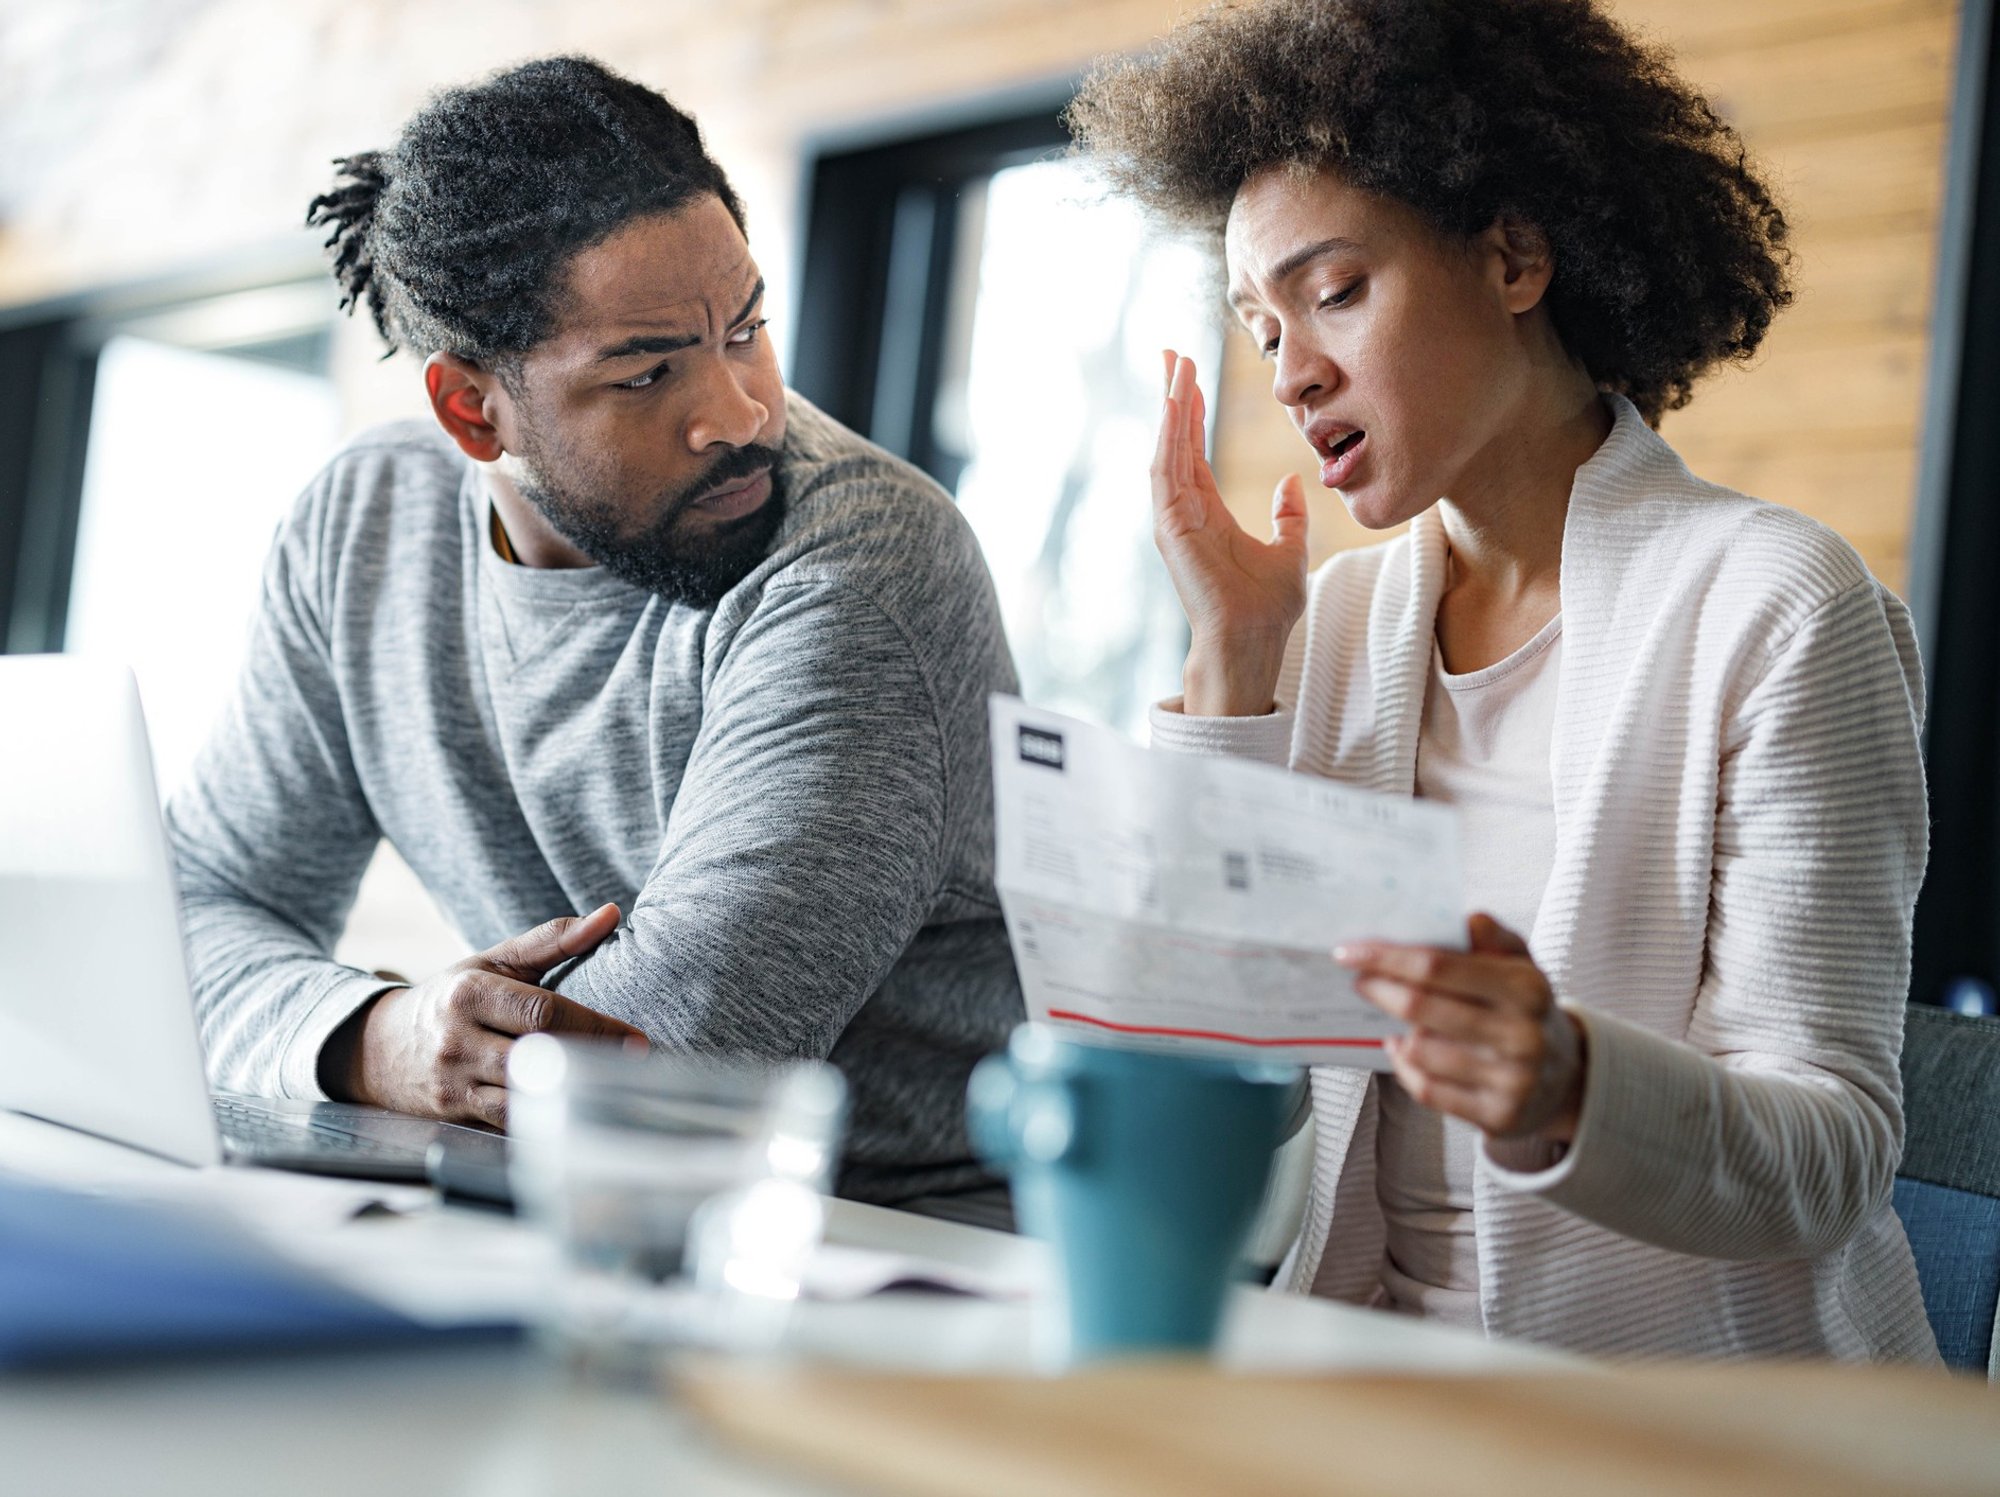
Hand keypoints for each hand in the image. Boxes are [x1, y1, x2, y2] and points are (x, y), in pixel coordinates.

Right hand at [324, 903, 646, 1127]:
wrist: (377, 1047)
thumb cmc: (451, 998)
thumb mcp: (493, 961)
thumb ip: (553, 940)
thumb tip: (612, 914)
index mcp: (471, 993)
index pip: (542, 1012)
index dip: (594, 1027)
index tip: (636, 1038)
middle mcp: (458, 1039)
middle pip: (536, 1056)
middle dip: (590, 1062)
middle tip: (635, 1067)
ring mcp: (452, 1081)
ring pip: (523, 1096)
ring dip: (570, 1096)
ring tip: (613, 1092)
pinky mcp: (452, 1113)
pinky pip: (507, 1123)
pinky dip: (543, 1120)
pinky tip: (576, 1116)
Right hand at [1151, 349, 1308, 715]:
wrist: (1253, 640)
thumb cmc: (1267, 608)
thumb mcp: (1291, 550)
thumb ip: (1289, 516)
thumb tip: (1294, 482)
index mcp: (1208, 513)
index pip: (1195, 451)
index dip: (1193, 412)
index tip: (1191, 375)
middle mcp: (1185, 511)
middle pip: (1175, 442)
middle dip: (1174, 397)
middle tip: (1171, 354)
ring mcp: (1174, 518)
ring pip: (1167, 449)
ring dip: (1169, 407)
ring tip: (1174, 367)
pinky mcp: (1170, 526)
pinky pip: (1165, 471)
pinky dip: (1167, 436)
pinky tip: (1172, 404)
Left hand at [1337, 913, 1584, 1142]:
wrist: (1566, 1080)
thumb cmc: (1527, 1010)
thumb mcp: (1522, 965)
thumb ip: (1493, 937)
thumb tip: (1465, 920)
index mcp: (1527, 988)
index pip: (1437, 966)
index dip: (1387, 958)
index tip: (1349, 951)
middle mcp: (1523, 1036)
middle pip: (1420, 1007)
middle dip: (1379, 989)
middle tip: (1360, 980)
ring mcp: (1512, 1081)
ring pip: (1419, 1050)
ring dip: (1400, 1031)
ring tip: (1399, 1020)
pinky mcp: (1498, 1116)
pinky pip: (1426, 1089)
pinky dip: (1406, 1066)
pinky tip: (1406, 1050)